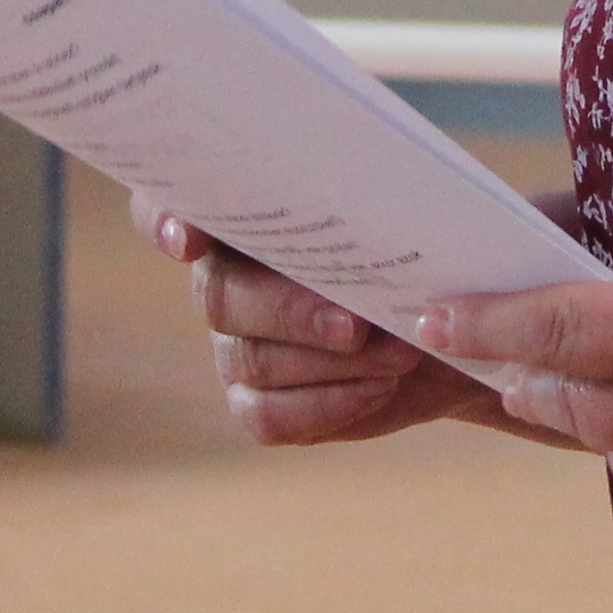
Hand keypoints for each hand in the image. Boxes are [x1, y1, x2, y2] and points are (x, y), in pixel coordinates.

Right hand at [136, 196, 504, 446]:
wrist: (450, 323)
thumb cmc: (423, 244)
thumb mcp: (408, 208)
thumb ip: (367, 196)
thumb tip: (369, 197)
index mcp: (245, 211)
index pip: (170, 202)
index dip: (162, 218)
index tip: (188, 240)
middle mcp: (223, 277)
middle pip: (219, 295)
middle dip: (290, 312)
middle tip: (355, 324)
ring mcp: (235, 344)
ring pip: (253, 359)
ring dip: (329, 362)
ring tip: (400, 353)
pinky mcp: (257, 401)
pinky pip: (268, 416)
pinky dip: (327, 405)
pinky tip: (378, 388)